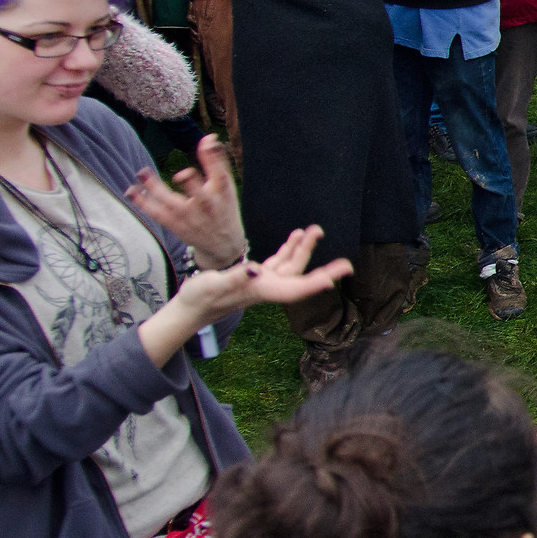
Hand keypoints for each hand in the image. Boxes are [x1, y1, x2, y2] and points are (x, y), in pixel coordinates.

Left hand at [126, 134, 245, 267]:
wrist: (223, 244)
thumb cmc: (223, 208)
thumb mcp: (226, 187)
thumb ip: (216, 163)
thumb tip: (208, 137)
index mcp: (223, 194)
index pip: (221, 175)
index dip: (214, 159)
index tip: (207, 141)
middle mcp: (209, 207)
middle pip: (201, 196)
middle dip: (192, 185)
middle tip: (182, 174)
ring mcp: (192, 218)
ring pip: (173, 205)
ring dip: (156, 190)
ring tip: (143, 173)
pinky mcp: (177, 226)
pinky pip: (158, 214)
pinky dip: (144, 204)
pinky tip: (132, 191)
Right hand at [168, 226, 350, 328]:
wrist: (189, 307)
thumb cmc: (200, 299)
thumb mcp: (215, 286)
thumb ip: (236, 277)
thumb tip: (256, 270)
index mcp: (262, 292)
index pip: (296, 290)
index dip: (317, 283)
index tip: (337, 278)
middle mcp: (267, 288)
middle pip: (301, 277)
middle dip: (323, 269)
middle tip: (347, 263)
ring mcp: (262, 282)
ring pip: (291, 265)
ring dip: (303, 248)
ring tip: (316, 230)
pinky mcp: (254, 275)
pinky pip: (278, 260)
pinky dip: (288, 248)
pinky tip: (295, 235)